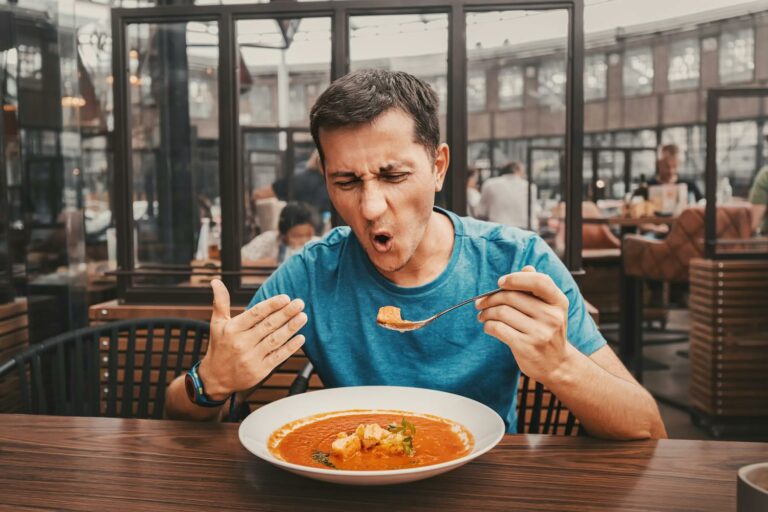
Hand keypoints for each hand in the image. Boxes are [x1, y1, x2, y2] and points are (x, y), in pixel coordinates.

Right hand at [197, 279, 306, 399]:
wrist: (215, 378)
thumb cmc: (219, 346)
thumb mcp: (217, 324)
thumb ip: (220, 302)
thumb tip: (216, 281)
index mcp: (233, 329)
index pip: (255, 314)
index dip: (271, 305)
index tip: (285, 297)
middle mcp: (242, 343)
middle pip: (268, 325)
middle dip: (286, 313)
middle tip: (299, 303)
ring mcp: (251, 358)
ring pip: (275, 340)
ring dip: (291, 328)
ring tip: (303, 317)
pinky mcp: (260, 370)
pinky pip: (278, 357)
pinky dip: (290, 348)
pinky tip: (301, 338)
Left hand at [475, 266, 569, 381]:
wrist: (556, 364)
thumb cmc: (548, 331)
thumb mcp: (550, 308)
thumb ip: (538, 288)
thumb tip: (526, 267)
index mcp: (558, 302)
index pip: (540, 281)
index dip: (516, 278)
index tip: (500, 282)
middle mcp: (552, 316)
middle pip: (512, 297)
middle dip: (491, 298)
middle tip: (481, 303)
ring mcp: (540, 333)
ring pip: (502, 312)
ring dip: (486, 312)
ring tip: (482, 315)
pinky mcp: (526, 347)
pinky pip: (498, 328)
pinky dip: (488, 325)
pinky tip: (488, 326)